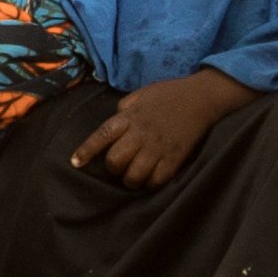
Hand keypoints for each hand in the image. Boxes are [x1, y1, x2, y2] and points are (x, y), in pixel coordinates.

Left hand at [77, 70, 253, 188]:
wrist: (201, 97)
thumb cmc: (169, 94)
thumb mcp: (142, 93)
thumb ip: (125, 107)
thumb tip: (114, 118)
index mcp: (130, 117)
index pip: (102, 135)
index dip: (86, 151)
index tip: (76, 163)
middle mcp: (141, 134)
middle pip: (115, 161)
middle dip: (113, 167)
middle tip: (119, 166)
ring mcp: (158, 147)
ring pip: (134, 176)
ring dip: (130, 179)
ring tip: (133, 175)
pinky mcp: (174, 158)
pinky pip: (156, 180)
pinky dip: (150, 183)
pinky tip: (150, 177)